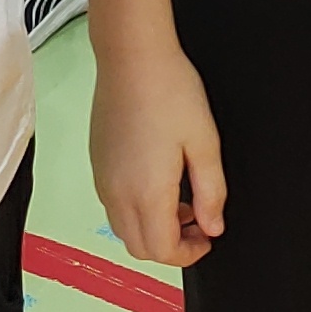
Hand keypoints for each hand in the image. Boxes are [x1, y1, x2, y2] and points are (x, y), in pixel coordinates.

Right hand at [90, 32, 228, 267]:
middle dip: (170, 247)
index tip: (208, 238)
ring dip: (152, 229)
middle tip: (198, 223)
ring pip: (124, 229)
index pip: (162, 251)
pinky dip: (136, 211)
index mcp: (147, 192)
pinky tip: (158, 183)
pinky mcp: (97, 165)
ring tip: (182, 201)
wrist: (132, 57)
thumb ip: (211, 192)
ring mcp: (102, 180)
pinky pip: (114, 206)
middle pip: (139, 248)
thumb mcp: (205, 143)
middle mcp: (117, 193)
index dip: (188, 254)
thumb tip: (213, 227)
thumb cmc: (171, 92)